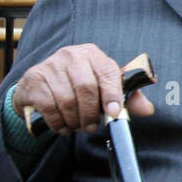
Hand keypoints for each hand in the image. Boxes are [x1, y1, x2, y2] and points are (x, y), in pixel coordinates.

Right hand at [11, 44, 154, 134]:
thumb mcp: (104, 87)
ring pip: (66, 99)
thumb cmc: (79, 86)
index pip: (108, 73)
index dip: (112, 95)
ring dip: (74, 120)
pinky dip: (57, 121)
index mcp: (93, 54)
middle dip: (91, 113)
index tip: (114, 113)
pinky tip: (62, 126)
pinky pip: (48, 106)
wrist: (40, 86)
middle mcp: (71, 55)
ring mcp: (50, 66)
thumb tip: (147, 109)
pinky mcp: (33, 79)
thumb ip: (127, 97)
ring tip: (77, 127)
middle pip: (86, 88)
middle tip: (92, 127)